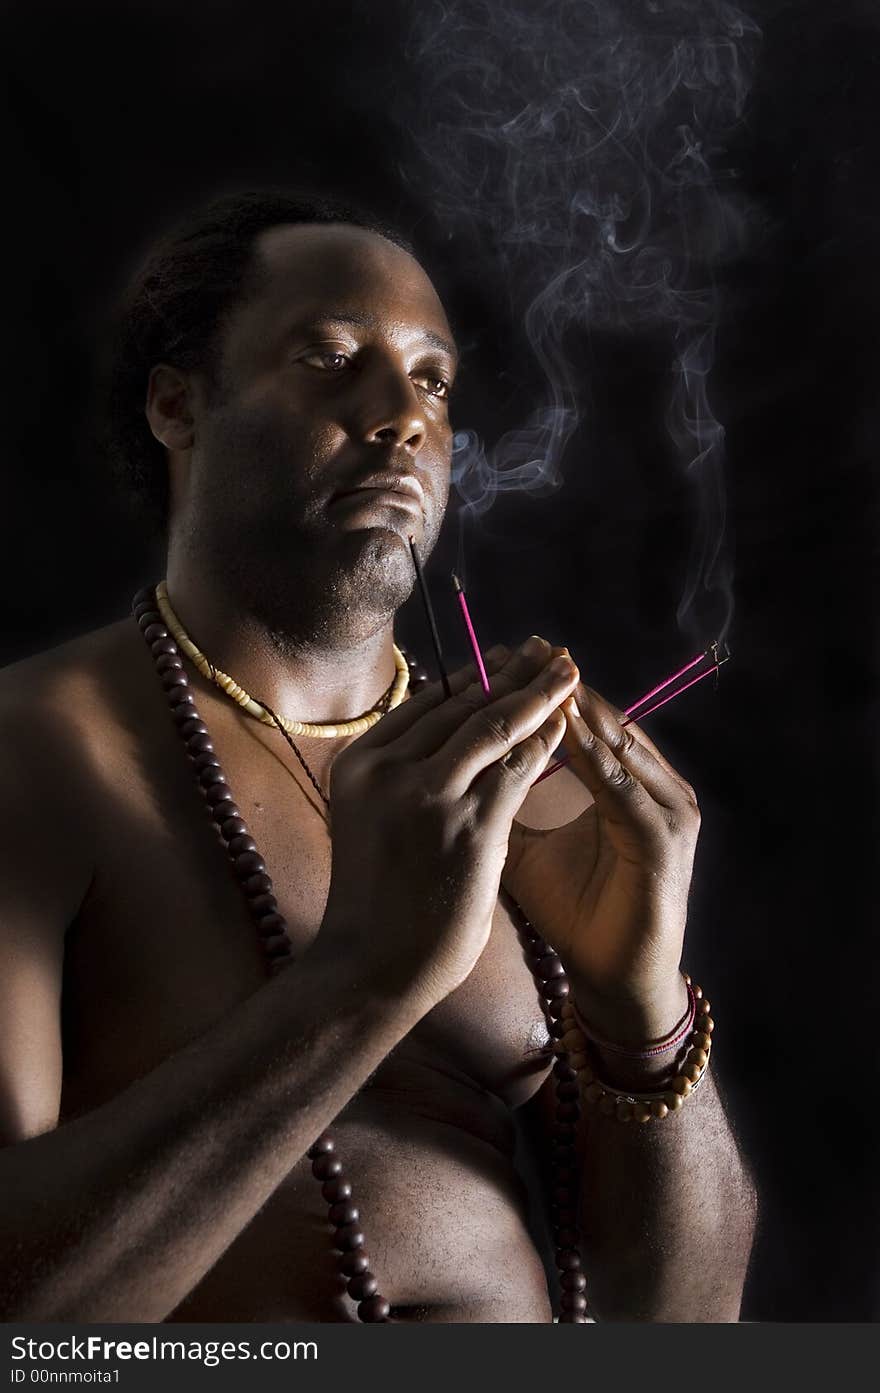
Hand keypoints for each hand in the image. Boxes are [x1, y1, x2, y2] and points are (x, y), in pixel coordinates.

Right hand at [322, 637, 579, 1015]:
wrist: (369, 968)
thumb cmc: (375, 898)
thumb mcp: (371, 818)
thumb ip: (403, 776)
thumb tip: (451, 735)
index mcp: (359, 761)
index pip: (427, 701)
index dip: (475, 674)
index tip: (507, 657)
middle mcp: (388, 768)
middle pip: (463, 703)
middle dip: (513, 672)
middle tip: (549, 650)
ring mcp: (428, 795)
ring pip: (496, 724)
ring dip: (540, 692)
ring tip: (569, 670)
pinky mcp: (470, 826)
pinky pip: (519, 767)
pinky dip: (548, 739)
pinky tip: (570, 723)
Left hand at [502, 649, 699, 1040]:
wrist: (616, 981)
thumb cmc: (574, 914)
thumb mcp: (524, 849)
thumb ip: (500, 802)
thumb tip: (446, 764)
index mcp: (625, 784)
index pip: (586, 723)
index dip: (544, 692)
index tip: (505, 659)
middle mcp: (654, 786)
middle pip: (607, 721)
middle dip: (564, 687)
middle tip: (531, 647)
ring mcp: (668, 810)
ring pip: (620, 745)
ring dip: (583, 711)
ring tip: (544, 678)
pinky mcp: (668, 841)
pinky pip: (626, 791)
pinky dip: (596, 760)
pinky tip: (565, 734)